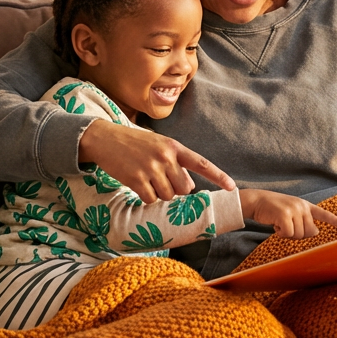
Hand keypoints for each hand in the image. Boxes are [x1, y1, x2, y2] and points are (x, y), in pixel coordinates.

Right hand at [78, 120, 234, 202]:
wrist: (104, 138)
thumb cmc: (134, 143)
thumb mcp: (158, 145)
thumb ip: (175, 162)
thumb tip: (189, 186)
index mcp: (174, 146)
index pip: (201, 163)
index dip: (218, 176)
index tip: (232, 187)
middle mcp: (165, 156)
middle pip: (184, 188)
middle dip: (176, 191)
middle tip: (162, 182)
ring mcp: (151, 168)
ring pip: (167, 196)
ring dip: (159, 194)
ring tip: (147, 180)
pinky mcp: (136, 179)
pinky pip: (150, 199)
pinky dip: (146, 197)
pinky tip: (138, 185)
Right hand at [239, 189, 336, 238]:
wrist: (257, 200)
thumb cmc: (274, 209)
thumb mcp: (291, 211)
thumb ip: (304, 220)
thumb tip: (316, 232)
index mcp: (305, 205)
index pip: (323, 214)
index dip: (335, 221)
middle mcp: (302, 206)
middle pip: (310, 232)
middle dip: (299, 234)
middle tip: (287, 227)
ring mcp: (294, 210)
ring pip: (299, 234)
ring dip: (288, 234)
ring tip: (280, 225)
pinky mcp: (284, 215)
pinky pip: (288, 234)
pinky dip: (281, 234)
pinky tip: (275, 226)